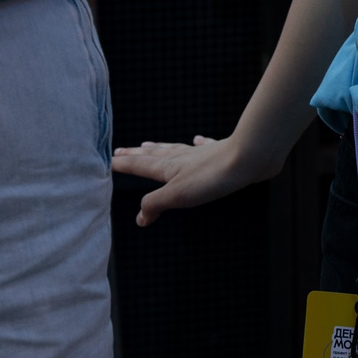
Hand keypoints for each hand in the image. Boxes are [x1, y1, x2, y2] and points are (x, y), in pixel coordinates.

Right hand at [111, 132, 280, 225]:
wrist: (249, 157)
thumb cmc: (212, 177)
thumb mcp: (177, 195)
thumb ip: (155, 204)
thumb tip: (140, 218)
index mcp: (169, 168)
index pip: (140, 166)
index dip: (124, 165)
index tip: (108, 162)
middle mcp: (183, 158)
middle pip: (154, 155)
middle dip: (136, 155)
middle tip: (121, 151)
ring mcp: (202, 154)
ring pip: (175, 149)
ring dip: (160, 148)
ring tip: (149, 145)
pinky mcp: (222, 153)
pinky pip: (204, 146)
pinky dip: (198, 144)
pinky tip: (198, 140)